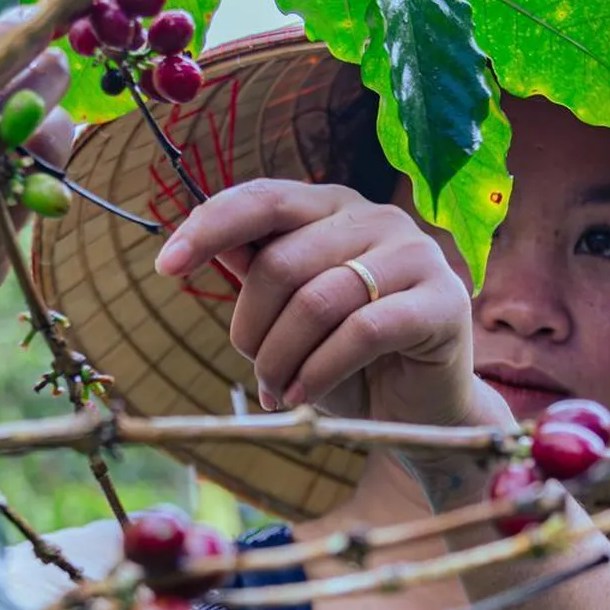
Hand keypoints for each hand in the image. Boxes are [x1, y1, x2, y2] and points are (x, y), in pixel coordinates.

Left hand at [155, 179, 506, 430]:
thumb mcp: (290, 316)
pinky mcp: (443, 303)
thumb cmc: (350, 360)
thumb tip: (204, 241)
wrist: (420, 411)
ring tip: (275, 392)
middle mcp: (377, 218)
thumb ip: (258, 273)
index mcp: (334, 207)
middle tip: (255, 373)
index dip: (210, 226)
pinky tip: (302, 397)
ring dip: (281, 358)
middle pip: (282, 263)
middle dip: (252, 329)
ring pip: (318, 300)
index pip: (264, 199)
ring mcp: (416, 256)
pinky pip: (361, 332)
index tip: (166, 266)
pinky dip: (319, 372)